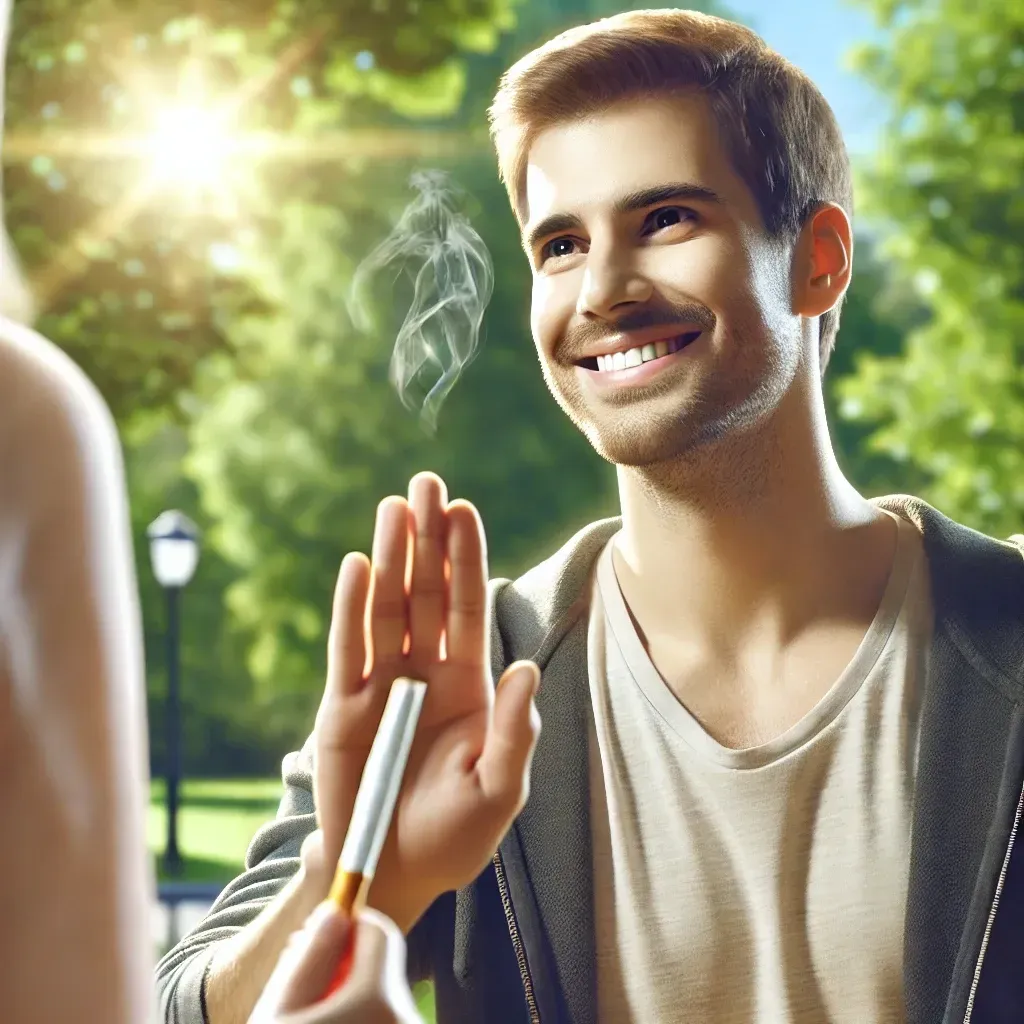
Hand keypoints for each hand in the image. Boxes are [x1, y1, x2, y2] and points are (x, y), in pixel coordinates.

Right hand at [249, 903, 420, 1023]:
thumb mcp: (278, 1013)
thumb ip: (309, 958)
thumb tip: (334, 912)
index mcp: (376, 1001)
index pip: (378, 933)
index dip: (349, 929)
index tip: (321, 944)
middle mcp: (406, 1020)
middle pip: (382, 970)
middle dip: (347, 972)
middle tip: (305, 998)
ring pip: (384, 1002)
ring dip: (354, 1005)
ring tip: (314, 1023)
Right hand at [313, 472, 540, 929]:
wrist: (393, 874)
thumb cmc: (454, 835)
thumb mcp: (499, 789)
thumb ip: (515, 731)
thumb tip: (526, 670)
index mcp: (468, 683)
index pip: (466, 607)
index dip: (465, 559)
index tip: (465, 509)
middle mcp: (424, 671)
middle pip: (425, 593)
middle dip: (427, 540)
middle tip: (427, 484)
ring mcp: (381, 684)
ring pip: (386, 608)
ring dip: (390, 558)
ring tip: (395, 507)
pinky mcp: (341, 706)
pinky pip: (347, 648)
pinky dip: (351, 607)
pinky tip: (358, 565)